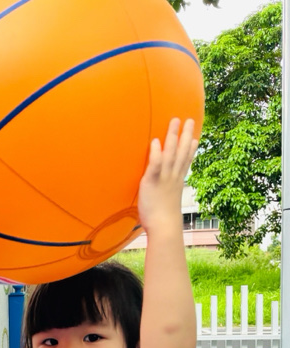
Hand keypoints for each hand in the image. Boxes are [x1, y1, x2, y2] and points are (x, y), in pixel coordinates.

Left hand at [137, 118, 197, 233]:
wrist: (164, 227)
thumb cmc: (162, 222)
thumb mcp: (166, 206)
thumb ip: (164, 199)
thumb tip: (162, 201)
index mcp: (177, 183)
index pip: (185, 162)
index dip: (190, 149)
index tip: (195, 138)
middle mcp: (173, 177)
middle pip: (181, 152)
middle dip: (185, 135)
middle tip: (188, 120)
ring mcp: (164, 178)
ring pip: (170, 153)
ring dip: (173, 136)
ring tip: (175, 121)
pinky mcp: (152, 182)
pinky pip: (155, 164)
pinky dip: (157, 152)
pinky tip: (156, 141)